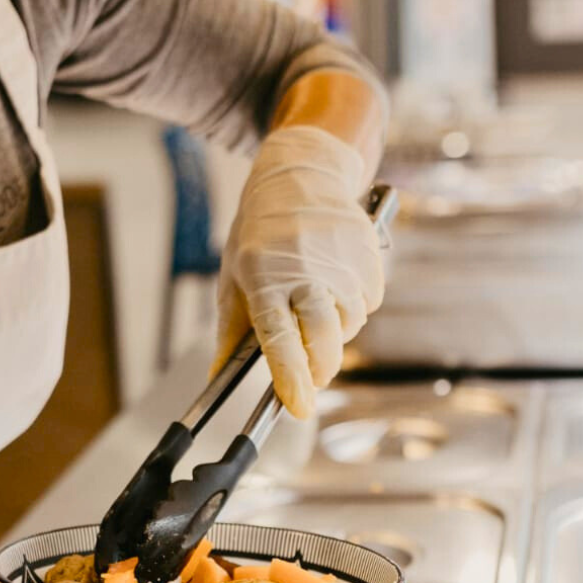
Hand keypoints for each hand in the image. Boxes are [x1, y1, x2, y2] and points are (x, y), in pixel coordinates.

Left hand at [213, 125, 383, 418]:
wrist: (300, 175)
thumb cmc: (256, 232)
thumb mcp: (232, 276)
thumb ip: (229, 331)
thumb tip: (215, 380)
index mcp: (263, 276)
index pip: (278, 338)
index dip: (290, 378)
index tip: (298, 407)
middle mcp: (304, 269)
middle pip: (324, 339)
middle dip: (320, 368)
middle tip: (312, 375)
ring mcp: (340, 261)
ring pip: (348, 324)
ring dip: (334, 332)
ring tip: (314, 304)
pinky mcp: (367, 255)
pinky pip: (367, 302)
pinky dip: (353, 306)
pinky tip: (334, 284)